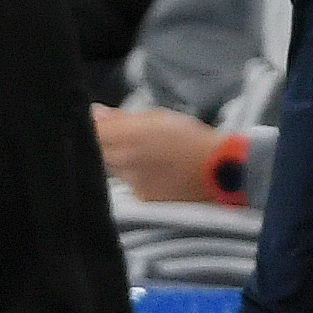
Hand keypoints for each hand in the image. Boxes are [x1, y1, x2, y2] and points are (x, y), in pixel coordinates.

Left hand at [95, 103, 228, 204]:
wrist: (220, 171)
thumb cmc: (192, 139)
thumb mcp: (158, 117)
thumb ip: (122, 117)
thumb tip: (96, 113)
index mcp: (128, 136)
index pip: (92, 133)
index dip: (92, 128)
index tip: (98, 124)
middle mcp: (126, 161)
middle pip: (99, 152)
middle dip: (106, 144)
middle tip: (127, 139)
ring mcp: (133, 183)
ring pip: (113, 170)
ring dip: (120, 162)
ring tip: (147, 156)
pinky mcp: (143, 200)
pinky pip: (129, 186)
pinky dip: (135, 178)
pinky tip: (154, 172)